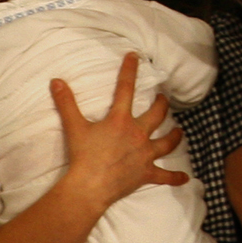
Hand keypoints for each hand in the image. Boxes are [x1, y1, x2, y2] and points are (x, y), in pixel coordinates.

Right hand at [50, 53, 188, 211]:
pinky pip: (164, 176)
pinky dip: (175, 177)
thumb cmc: (83, 156)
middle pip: (157, 115)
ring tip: (179, 131)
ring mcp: (145, 155)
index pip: (125, 89)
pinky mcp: (146, 174)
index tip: (135, 56)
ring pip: (167, 142)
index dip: (129, 70)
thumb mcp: (74, 127)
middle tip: (164, 98)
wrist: (91, 186)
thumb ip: (66, 103)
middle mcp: (138, 134)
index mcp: (121, 120)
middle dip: (162, 104)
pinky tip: (185, 178)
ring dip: (174, 136)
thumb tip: (56, 81)